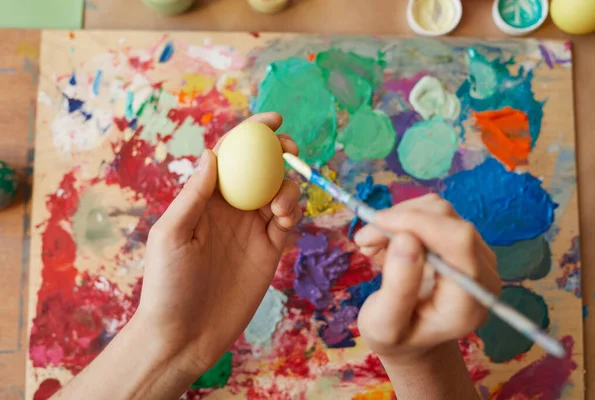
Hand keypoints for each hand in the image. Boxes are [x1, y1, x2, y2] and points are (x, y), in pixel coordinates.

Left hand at [133, 112, 301, 377]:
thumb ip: (194, 195)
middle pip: (262, 168)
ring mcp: (252, 229)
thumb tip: (213, 153)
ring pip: (280, 191)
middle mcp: (231, 208)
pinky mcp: (269, 250)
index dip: (252, 133)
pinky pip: (288, 221)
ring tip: (279, 204)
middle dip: (280, 153)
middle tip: (290, 150)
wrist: (184, 334)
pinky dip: (293, 211)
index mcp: (205, 198)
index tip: (274, 121)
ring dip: (288, 186)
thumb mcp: (172, 234)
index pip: (231, 155)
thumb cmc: (167, 284)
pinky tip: (284, 219)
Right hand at [354, 194, 501, 359]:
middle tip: (363, 240)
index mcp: (469, 302)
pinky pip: (435, 214)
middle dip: (400, 219)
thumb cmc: (398, 336)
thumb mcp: (384, 325)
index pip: (458, 242)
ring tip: (371, 245)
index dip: (418, 223)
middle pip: (448, 220)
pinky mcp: (465, 242)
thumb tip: (406, 238)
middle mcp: (483, 274)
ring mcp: (478, 255)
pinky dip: (405, 219)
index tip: (375, 224)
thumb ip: (398, 288)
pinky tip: (387, 241)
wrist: (415, 339)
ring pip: (439, 211)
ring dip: (399, 218)